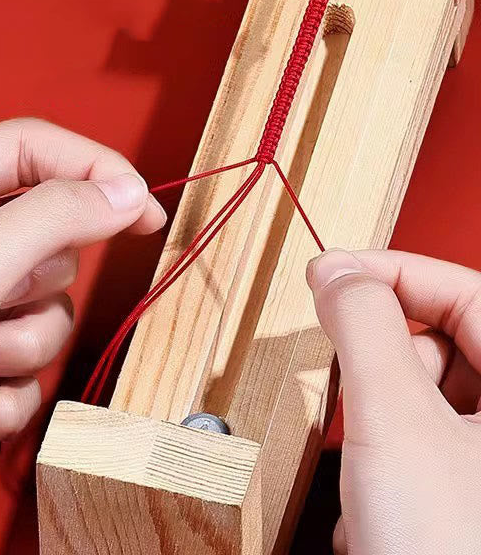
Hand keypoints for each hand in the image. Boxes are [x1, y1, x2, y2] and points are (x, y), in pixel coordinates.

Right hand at [307, 249, 480, 554]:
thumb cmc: (450, 553)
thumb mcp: (393, 425)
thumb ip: (362, 327)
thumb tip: (335, 270)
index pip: (464, 288)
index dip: (391, 270)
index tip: (329, 272)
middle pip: (446, 341)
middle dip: (379, 359)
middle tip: (342, 377)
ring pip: (427, 400)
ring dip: (375, 424)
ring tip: (361, 464)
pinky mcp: (470, 499)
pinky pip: (424, 447)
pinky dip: (385, 464)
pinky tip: (373, 510)